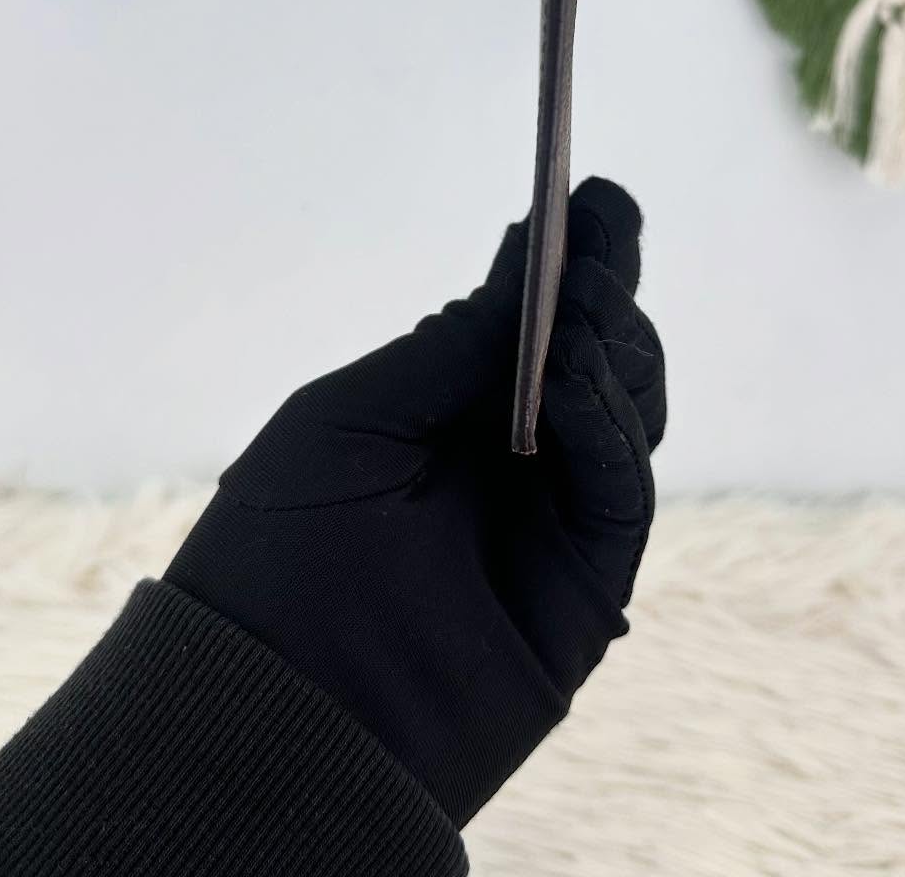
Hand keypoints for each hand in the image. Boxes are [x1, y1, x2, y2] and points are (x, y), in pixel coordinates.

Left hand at [166, 177, 665, 827]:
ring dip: (613, 345)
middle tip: (600, 239)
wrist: (275, 706)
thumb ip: (452, 348)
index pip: (533, 324)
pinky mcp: (588, 579)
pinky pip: (623, 483)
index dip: (571, 261)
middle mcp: (514, 454)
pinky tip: (571, 385)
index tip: (594, 198)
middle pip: (598, 354)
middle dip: (607, 288)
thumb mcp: (352, 420)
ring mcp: (555, 514)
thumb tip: (533, 264)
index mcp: (453, 411)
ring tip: (577, 311)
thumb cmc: (281, 550)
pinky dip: (608, 423)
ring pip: (630, 407)